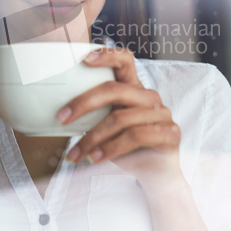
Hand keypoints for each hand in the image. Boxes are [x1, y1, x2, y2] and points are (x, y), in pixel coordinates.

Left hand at [58, 47, 181, 185]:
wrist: (155, 175)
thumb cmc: (126, 147)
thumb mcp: (107, 126)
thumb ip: (94, 114)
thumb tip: (60, 112)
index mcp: (134, 88)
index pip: (125, 60)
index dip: (106, 55)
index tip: (84, 60)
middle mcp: (149, 96)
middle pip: (115, 89)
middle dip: (84, 103)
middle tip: (62, 117)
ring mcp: (162, 113)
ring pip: (120, 118)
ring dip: (92, 138)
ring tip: (76, 153)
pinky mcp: (170, 133)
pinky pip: (135, 136)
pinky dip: (110, 149)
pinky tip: (95, 158)